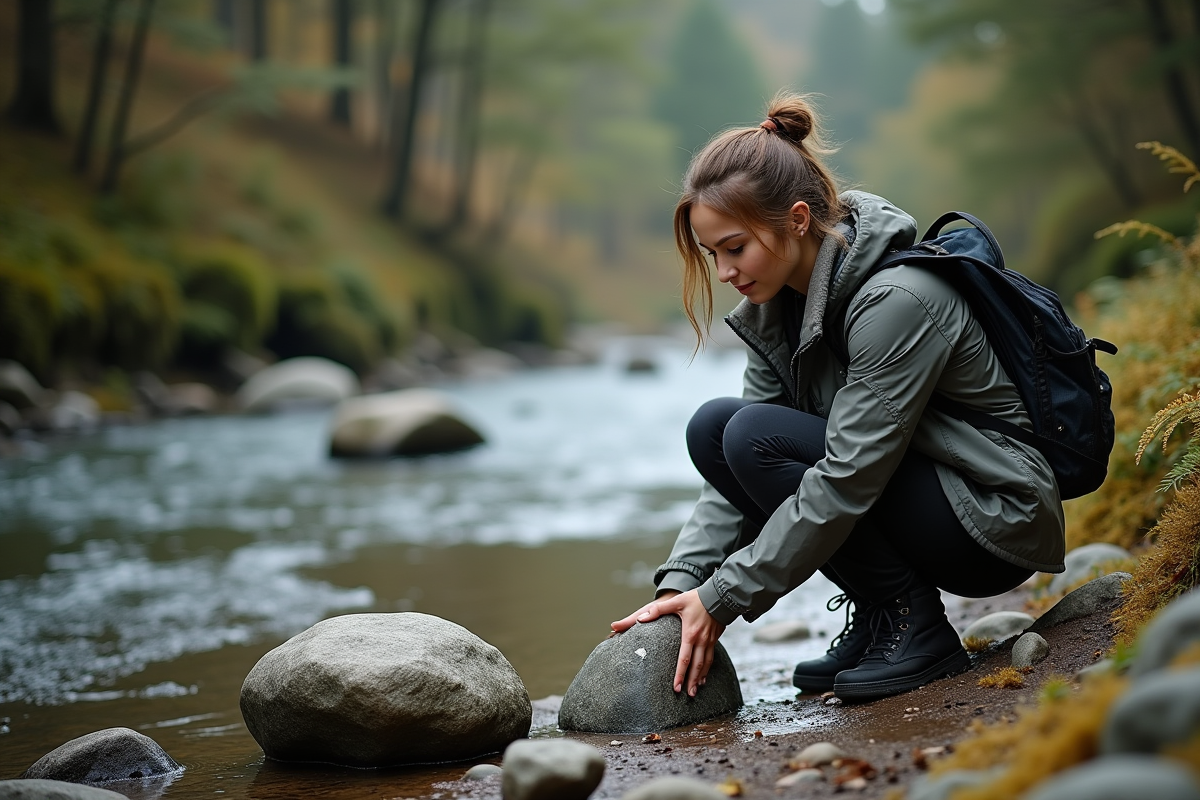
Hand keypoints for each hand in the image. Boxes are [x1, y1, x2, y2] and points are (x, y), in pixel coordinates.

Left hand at [610, 589, 725, 696]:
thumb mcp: (676, 602)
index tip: (676, 687)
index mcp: (690, 634)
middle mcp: (702, 640)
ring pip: (705, 665)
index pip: (684, 659)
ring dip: (700, 678)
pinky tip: (704, 677)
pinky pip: (712, 658)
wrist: (720, 595)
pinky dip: (708, 670)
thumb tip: (641, 618)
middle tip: (687, 695)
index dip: (680, 674)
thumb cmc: (696, 598)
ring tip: (695, 691)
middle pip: (696, 666)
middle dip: (691, 681)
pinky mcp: (715, 639)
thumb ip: (657, 610)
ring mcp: (710, 641)